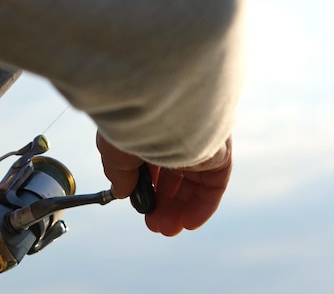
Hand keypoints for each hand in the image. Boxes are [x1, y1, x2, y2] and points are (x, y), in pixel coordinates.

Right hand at [97, 133, 231, 235]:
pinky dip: (202, 205)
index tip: (139, 205)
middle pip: (175, 175)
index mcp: (153, 127)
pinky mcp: (219, 153)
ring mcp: (200, 142)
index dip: (146, 187)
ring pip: (194, 183)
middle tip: (153, 224)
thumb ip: (120, 174)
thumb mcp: (115, 152)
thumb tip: (122, 191)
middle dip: (163, 203)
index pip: (153, 161)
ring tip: (165, 229)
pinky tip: (188, 223)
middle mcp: (179, 133)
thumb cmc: (132, 122)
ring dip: (180, 209)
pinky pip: (214, 184)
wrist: (160, 104)